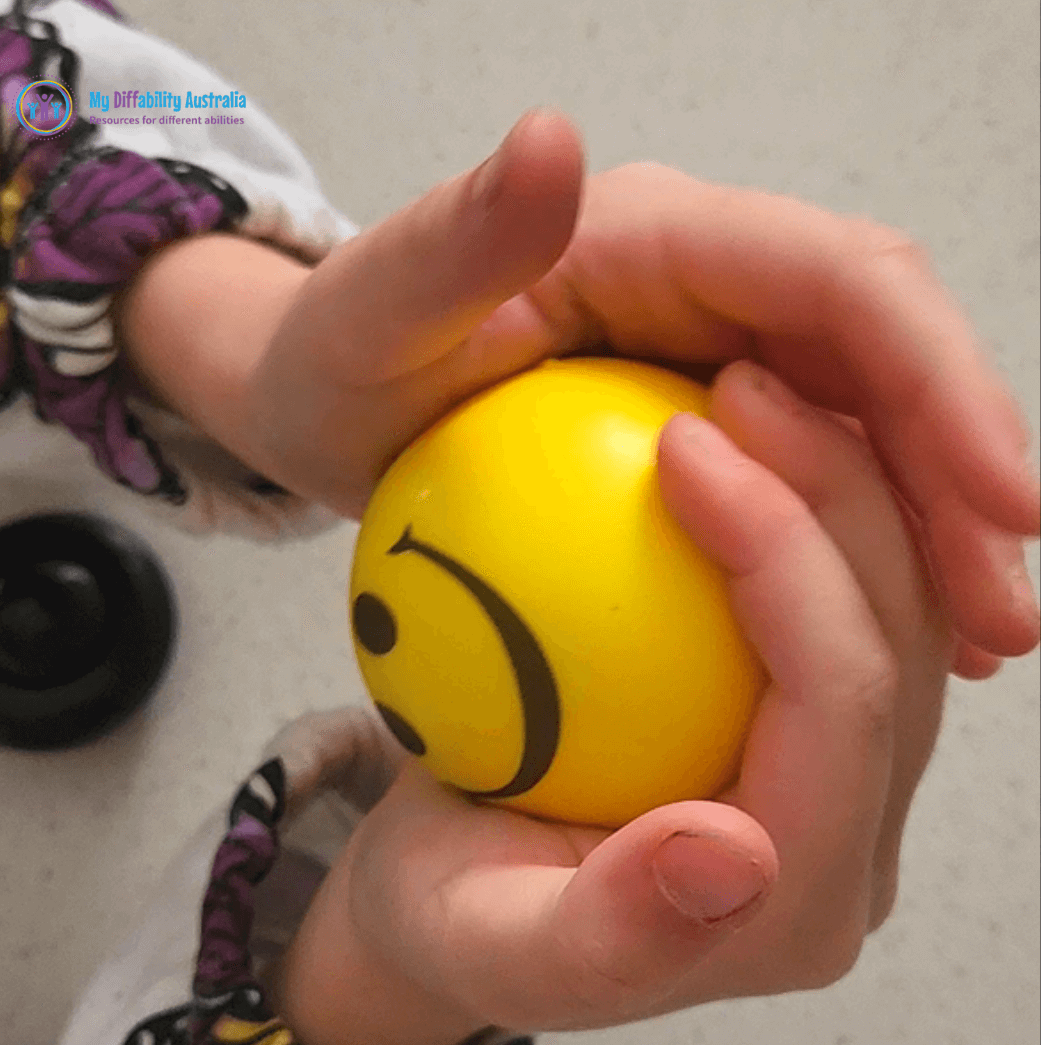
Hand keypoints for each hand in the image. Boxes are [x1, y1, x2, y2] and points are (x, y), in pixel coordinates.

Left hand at [121, 109, 1037, 668]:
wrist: (327, 404)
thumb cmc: (337, 362)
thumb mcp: (367, 314)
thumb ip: (451, 240)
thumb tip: (552, 143)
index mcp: (655, 235)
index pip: (839, 281)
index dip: (937, 381)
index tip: (998, 505)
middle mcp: (708, 286)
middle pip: (886, 359)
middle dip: (963, 475)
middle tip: (998, 618)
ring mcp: (712, 356)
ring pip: (867, 427)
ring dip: (930, 531)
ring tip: (968, 643)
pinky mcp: (703, 425)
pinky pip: (809, 480)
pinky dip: (858, 553)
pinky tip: (881, 638)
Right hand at [277, 362, 953, 1044]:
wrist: (457, 897)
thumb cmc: (455, 917)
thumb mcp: (484, 941)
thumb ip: (608, 936)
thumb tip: (730, 855)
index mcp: (794, 906)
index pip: (840, 706)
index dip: (786, 560)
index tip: (683, 445)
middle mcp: (846, 843)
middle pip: (894, 643)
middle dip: (838, 494)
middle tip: (734, 386)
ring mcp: (839, 784)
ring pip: (891, 606)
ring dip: (835, 481)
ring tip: (742, 389)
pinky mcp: (804, 733)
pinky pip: (833, 594)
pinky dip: (792, 504)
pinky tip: (732, 437)